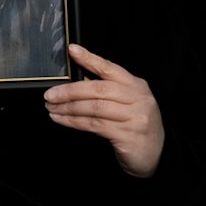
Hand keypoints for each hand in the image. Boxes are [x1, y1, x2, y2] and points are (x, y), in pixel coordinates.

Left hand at [44, 44, 164, 177]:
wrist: (155, 155)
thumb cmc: (135, 125)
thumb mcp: (126, 102)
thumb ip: (106, 90)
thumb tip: (76, 79)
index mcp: (135, 85)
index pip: (109, 68)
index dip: (89, 58)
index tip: (72, 50)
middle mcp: (137, 98)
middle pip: (98, 89)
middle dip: (70, 91)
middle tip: (50, 94)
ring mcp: (135, 117)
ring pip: (95, 108)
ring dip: (69, 108)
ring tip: (52, 108)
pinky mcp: (128, 136)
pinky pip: (95, 125)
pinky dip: (74, 122)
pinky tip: (62, 120)